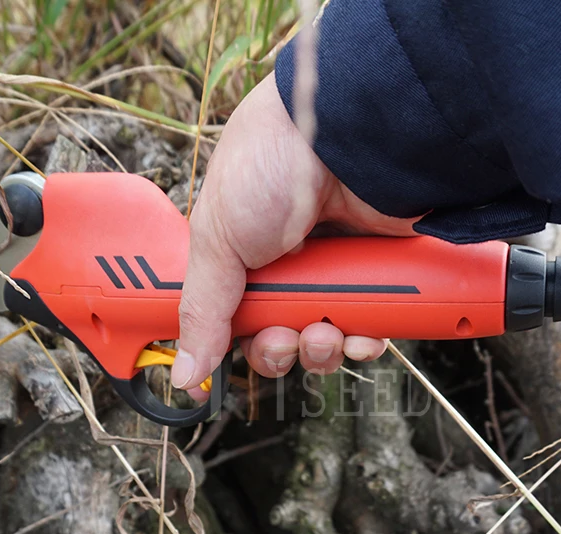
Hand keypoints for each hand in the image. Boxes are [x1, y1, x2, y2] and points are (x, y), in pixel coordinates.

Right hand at [171, 72, 419, 390]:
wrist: (353, 133)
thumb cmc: (274, 162)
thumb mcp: (217, 236)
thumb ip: (201, 310)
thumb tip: (184, 374)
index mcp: (241, 254)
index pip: (234, 319)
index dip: (237, 342)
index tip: (234, 351)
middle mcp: (286, 266)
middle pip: (279, 339)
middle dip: (280, 352)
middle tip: (285, 339)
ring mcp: (333, 272)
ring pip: (324, 343)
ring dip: (321, 351)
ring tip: (325, 332)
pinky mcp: (377, 277)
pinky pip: (369, 330)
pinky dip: (365, 341)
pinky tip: (363, 335)